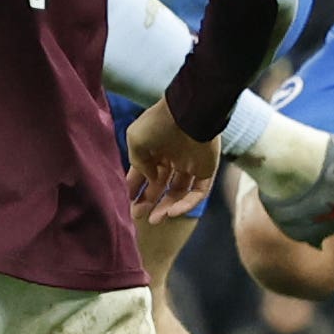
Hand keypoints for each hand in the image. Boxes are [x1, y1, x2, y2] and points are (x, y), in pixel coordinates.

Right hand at [124, 100, 219, 221]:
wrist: (189, 113)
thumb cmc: (159, 124)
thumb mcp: (136, 140)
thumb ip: (138, 163)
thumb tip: (150, 180)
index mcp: (155, 148)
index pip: (144, 173)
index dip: (135, 187)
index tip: (126, 202)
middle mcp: (172, 158)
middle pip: (160, 185)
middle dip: (149, 201)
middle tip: (138, 215)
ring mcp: (191, 165)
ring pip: (178, 192)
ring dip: (167, 207)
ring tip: (155, 219)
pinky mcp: (207, 171)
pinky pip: (198, 192)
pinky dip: (186, 204)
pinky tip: (172, 212)